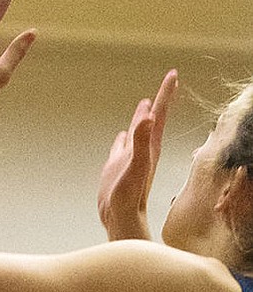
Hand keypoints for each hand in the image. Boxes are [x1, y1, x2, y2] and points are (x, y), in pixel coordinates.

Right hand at [97, 70, 176, 240]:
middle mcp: (143, 148)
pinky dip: (124, 136)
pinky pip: (122, 145)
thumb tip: (150, 117)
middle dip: (160, 99)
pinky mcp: (118, 166)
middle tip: (168, 82)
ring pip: (138, 130)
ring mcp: (130, 157)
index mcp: (150, 144)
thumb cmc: (130, 195)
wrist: (120, 216)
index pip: (159, 113)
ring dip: (142, 116)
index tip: (172, 74)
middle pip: (153, 117)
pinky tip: (121, 135)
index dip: (165, 93)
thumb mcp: (136, 165)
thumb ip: (142, 141)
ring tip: (145, 104)